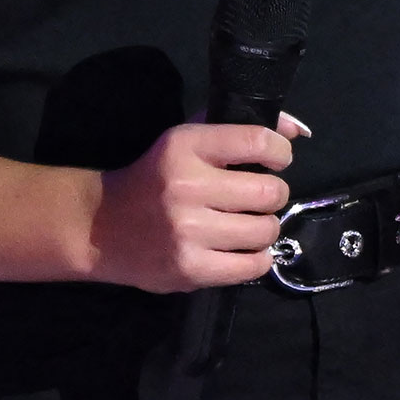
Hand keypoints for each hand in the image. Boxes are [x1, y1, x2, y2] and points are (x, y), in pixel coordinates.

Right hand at [89, 112, 303, 292]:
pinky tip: (243, 249)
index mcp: (185, 146)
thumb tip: (299, 131)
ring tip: (250, 223)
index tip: (277, 161)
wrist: (100, 227)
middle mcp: (186, 187)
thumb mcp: (189, 140)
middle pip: (269, 192)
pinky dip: (257, 259)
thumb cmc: (155, 176)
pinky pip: (251, 266)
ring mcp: (187, 231)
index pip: (258, 141)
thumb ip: (242, 130)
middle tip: (260, 197)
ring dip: (266, 227)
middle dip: (274, 194)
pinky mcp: (188, 269)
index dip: (281, 152)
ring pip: (266, 230)